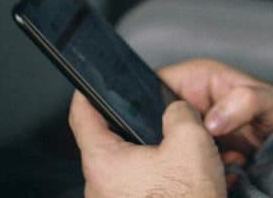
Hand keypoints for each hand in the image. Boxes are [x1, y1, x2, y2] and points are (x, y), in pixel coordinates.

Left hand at [69, 91, 225, 197]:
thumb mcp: (191, 142)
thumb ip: (179, 113)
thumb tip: (177, 110)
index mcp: (103, 162)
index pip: (81, 116)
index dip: (87, 93)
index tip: (89, 84)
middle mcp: (99, 187)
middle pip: (109, 142)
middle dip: (136, 129)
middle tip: (159, 120)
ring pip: (127, 168)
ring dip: (152, 158)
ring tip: (180, 155)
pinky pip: (137, 188)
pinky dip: (157, 179)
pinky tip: (181, 180)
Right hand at [158, 59, 272, 160]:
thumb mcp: (270, 100)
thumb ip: (245, 102)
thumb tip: (213, 122)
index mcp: (196, 79)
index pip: (153, 85)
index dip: (152, 106)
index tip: (169, 127)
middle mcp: (191, 103)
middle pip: (159, 121)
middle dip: (175, 139)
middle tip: (206, 147)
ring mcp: (195, 129)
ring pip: (172, 146)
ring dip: (193, 157)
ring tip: (225, 157)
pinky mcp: (202, 152)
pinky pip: (189, 163)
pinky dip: (205, 171)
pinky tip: (229, 169)